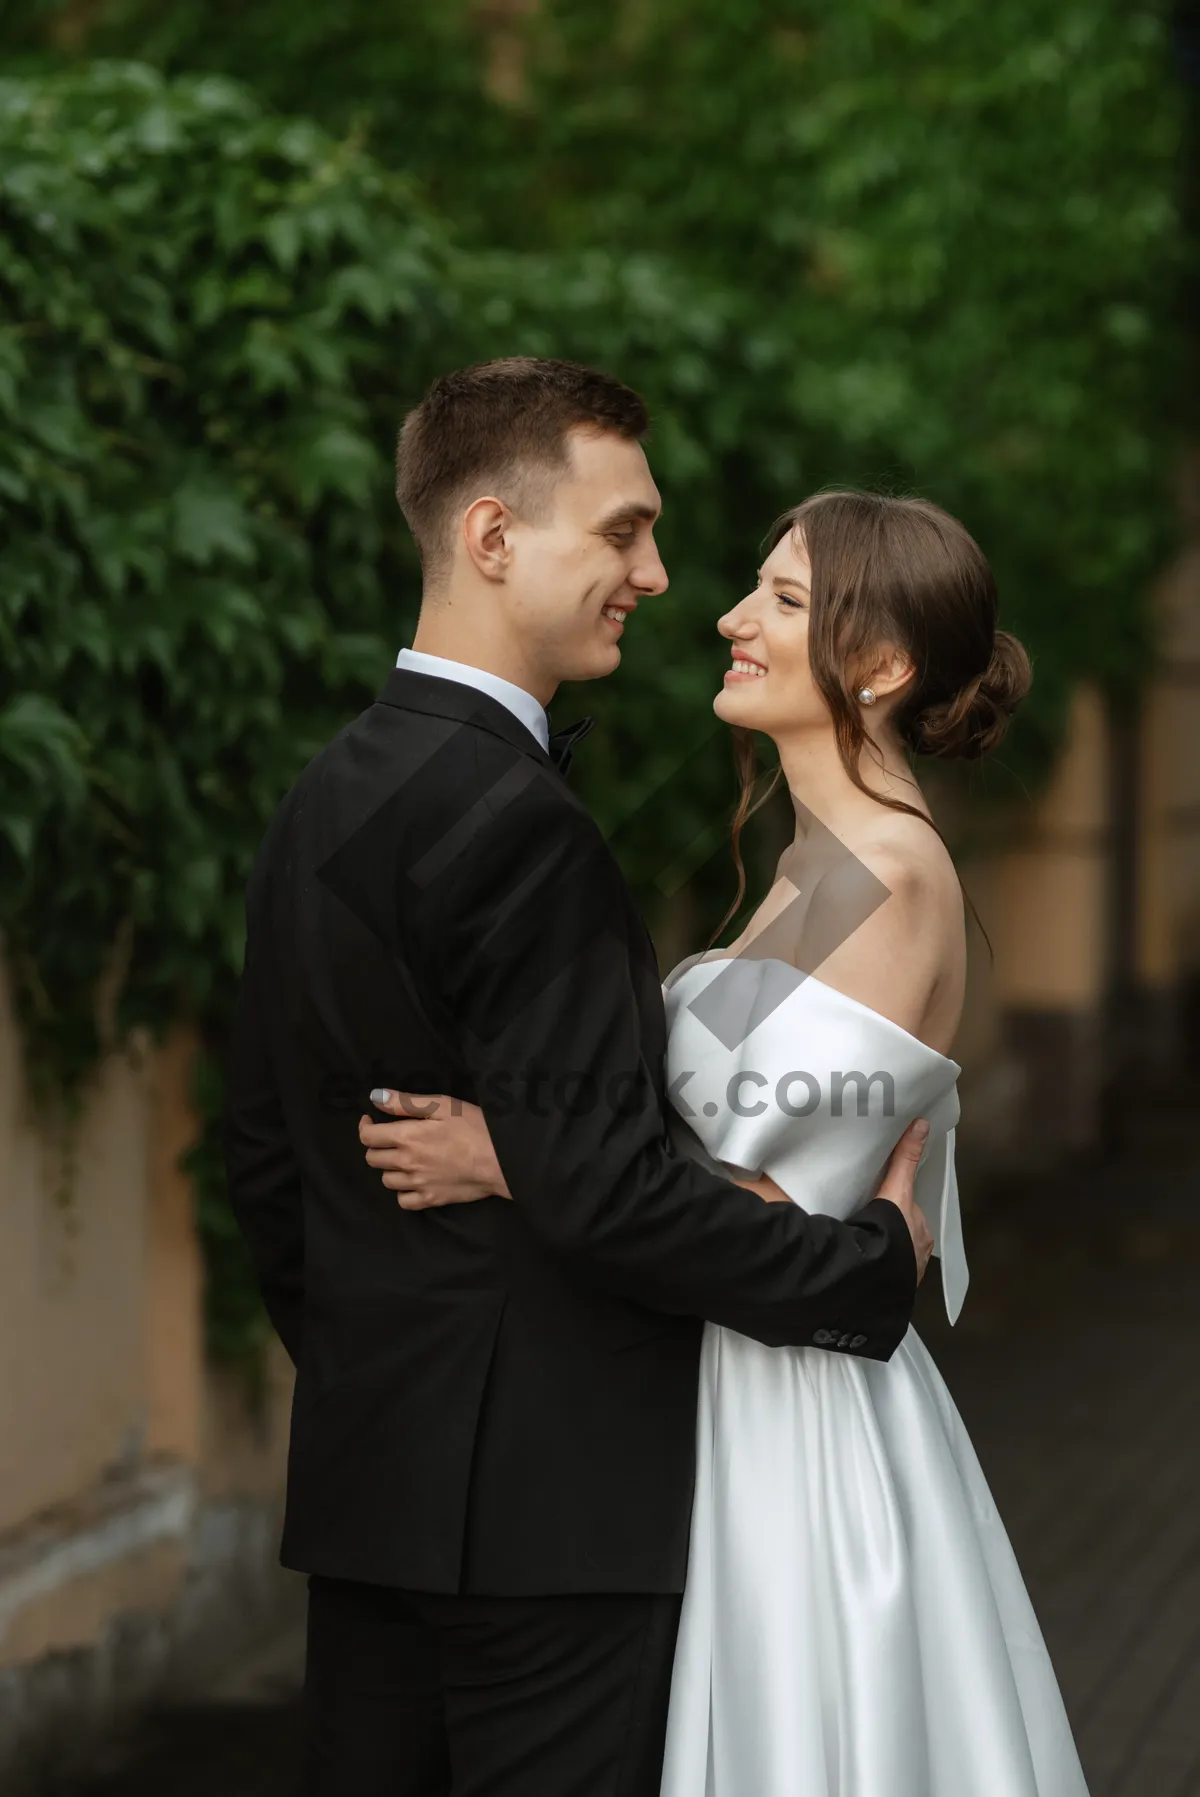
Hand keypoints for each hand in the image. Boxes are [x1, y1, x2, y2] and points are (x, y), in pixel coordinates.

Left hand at [358, 1089, 510, 1210]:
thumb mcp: (442, 1105)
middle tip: (390, 1138)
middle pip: (373, 1159)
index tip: (371, 1120)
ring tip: (403, 1158)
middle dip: (376, 1146)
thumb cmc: (475, 1127)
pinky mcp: (431, 1200)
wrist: (500, 1161)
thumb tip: (375, 1097)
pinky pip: (403, 1200)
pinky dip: (402, 1191)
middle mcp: (406, 1163)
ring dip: (389, 1168)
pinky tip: (413, 1181)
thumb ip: (405, 1102)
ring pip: (386, 1180)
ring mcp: (418, 1184)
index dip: (365, 1126)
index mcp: (407, 1137)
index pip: (368, 1136)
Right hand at [874, 1118, 933, 1282]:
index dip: (893, 1209)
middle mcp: (918, 1253)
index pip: (907, 1215)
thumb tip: (921, 1123)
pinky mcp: (889, 1290)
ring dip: (880, 1252)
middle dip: (888, 1230)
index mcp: (920, 1231)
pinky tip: (860, 1268)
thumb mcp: (898, 1188)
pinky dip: (874, 1271)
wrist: (878, 1273)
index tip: (879, 1209)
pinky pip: (882, 1276)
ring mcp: (905, 1275)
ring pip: (892, 1257)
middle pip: (901, 1235)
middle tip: (864, 1223)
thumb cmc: (891, 1231)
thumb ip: (905, 1158)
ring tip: (860, 1246)